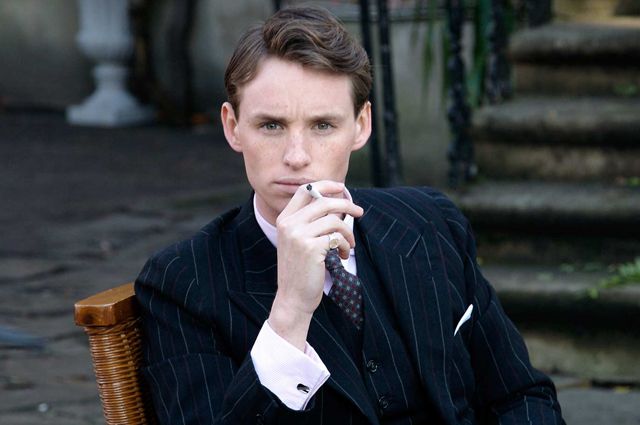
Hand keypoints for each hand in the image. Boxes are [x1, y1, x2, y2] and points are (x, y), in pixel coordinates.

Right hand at [268, 180, 363, 349]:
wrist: (293, 297)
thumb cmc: (301, 269)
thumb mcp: (299, 240)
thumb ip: (310, 221)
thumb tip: (338, 202)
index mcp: (284, 219)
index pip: (305, 190)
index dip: (325, 185)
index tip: (342, 188)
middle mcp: (288, 224)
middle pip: (323, 201)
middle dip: (346, 205)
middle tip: (359, 212)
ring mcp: (298, 235)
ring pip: (334, 220)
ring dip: (347, 233)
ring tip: (348, 246)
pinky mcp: (311, 248)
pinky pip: (337, 237)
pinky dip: (345, 246)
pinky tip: (343, 256)